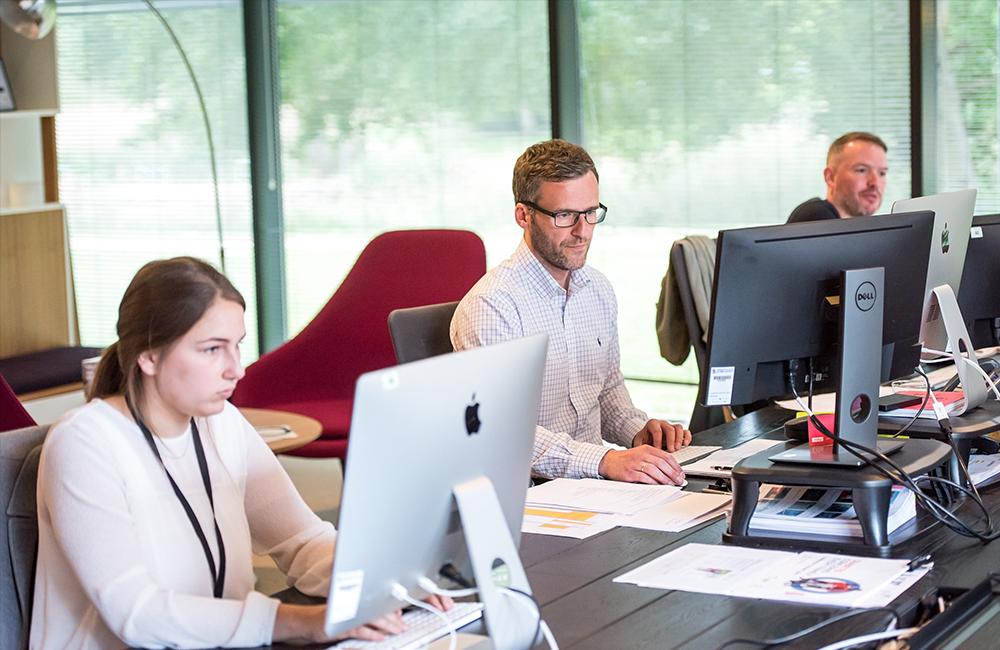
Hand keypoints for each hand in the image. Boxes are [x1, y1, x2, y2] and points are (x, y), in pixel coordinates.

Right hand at [273, 595, 453, 643]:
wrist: (307, 622)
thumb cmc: (330, 617)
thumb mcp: (350, 613)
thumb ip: (369, 612)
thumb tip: (391, 615)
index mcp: (354, 598)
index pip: (376, 600)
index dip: (390, 606)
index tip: (401, 612)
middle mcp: (351, 603)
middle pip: (376, 609)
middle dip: (392, 617)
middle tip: (404, 623)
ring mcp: (346, 614)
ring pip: (371, 619)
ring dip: (387, 625)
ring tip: (398, 629)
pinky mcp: (339, 626)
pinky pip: (359, 629)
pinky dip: (372, 633)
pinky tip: (381, 637)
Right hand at [598, 445, 684, 484]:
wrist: (609, 461)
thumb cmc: (626, 459)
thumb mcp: (641, 454)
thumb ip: (654, 459)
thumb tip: (670, 470)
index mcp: (647, 448)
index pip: (666, 456)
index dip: (676, 466)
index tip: (681, 473)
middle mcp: (642, 454)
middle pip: (662, 463)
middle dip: (673, 473)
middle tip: (679, 480)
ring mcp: (635, 463)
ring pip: (655, 470)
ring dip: (665, 479)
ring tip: (671, 484)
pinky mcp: (630, 472)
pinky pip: (645, 478)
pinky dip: (653, 482)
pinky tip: (659, 486)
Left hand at [632, 419, 690, 452]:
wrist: (646, 438)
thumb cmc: (643, 441)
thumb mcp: (639, 443)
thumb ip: (641, 448)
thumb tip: (642, 456)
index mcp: (652, 424)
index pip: (657, 430)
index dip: (658, 440)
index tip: (658, 450)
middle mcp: (663, 424)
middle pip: (670, 428)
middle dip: (671, 440)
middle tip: (671, 451)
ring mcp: (671, 427)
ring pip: (679, 428)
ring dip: (679, 439)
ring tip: (677, 449)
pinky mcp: (678, 433)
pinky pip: (686, 432)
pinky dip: (687, 438)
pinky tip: (685, 445)